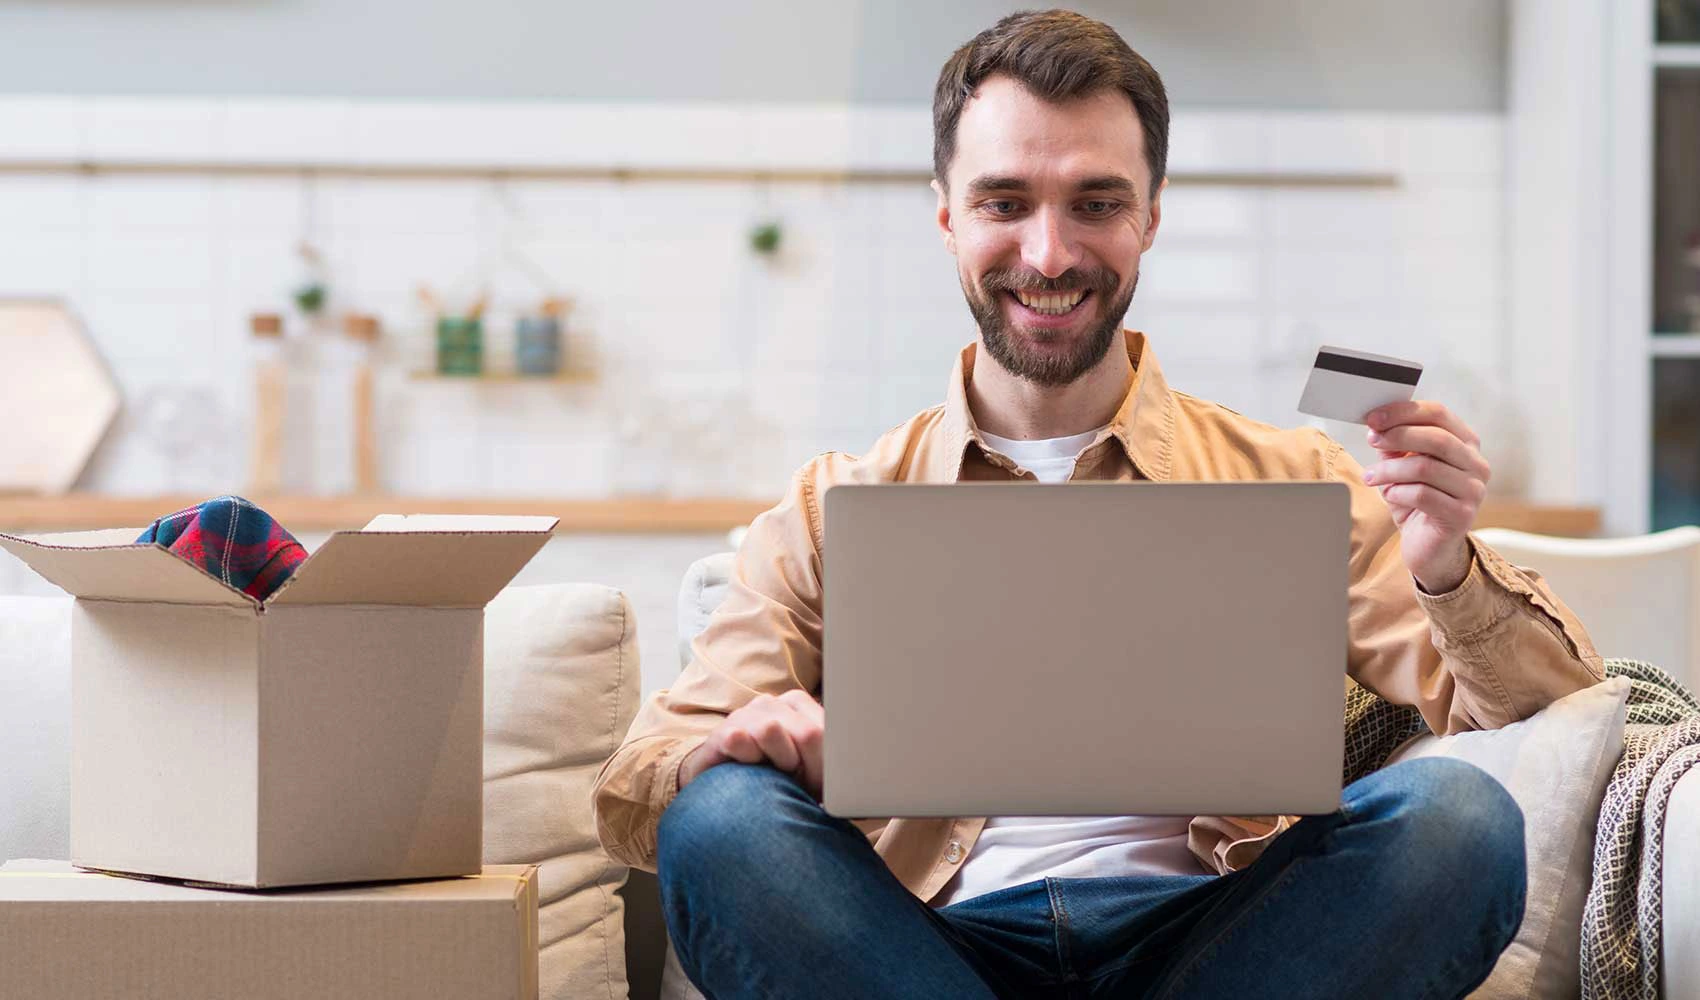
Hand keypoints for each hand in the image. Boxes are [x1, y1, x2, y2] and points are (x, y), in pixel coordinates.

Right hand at [678, 690, 824, 797]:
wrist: (729, 794)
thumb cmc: (779, 781)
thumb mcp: (813, 770)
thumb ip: (831, 754)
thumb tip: (855, 754)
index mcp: (797, 704)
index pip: (826, 729)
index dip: (825, 763)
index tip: (818, 780)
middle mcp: (771, 703)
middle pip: (807, 733)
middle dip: (806, 767)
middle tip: (795, 780)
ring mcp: (745, 715)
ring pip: (771, 730)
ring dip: (777, 763)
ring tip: (773, 774)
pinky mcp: (722, 732)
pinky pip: (738, 739)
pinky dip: (747, 759)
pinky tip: (749, 769)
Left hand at [1361, 400, 1489, 593]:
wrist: (1429, 547)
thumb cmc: (1416, 502)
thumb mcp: (1402, 467)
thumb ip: (1396, 445)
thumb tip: (1378, 425)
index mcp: (1465, 444)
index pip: (1439, 414)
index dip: (1404, 411)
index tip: (1374, 417)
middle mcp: (1476, 464)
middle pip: (1436, 437)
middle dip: (1397, 436)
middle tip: (1372, 441)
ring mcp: (1473, 490)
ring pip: (1426, 467)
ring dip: (1390, 470)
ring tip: (1372, 477)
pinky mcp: (1462, 514)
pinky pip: (1422, 494)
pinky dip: (1398, 492)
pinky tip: (1389, 495)